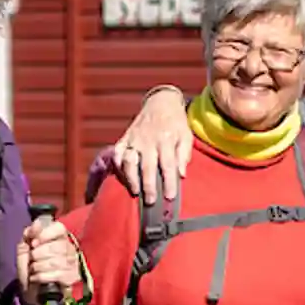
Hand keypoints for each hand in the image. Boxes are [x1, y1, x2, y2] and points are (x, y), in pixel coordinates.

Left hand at [19, 216, 82, 298]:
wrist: (33, 291)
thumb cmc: (31, 267)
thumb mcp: (25, 248)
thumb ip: (29, 234)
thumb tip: (35, 225)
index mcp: (60, 238)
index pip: (59, 228)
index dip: (45, 234)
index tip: (33, 243)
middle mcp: (70, 249)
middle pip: (55, 246)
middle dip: (37, 254)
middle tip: (32, 260)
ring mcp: (72, 264)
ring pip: (54, 262)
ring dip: (37, 267)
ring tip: (34, 270)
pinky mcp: (71, 278)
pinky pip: (55, 275)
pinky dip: (40, 277)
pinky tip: (36, 278)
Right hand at [112, 86, 193, 202]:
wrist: (161, 103)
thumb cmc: (176, 123)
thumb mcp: (186, 136)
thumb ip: (184, 155)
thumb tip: (181, 175)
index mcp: (166, 140)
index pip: (168, 165)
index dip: (169, 183)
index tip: (170, 197)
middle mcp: (148, 140)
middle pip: (147, 167)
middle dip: (149, 186)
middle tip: (151, 202)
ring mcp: (134, 139)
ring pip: (129, 161)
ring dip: (131, 178)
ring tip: (135, 192)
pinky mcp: (125, 138)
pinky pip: (118, 154)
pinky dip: (117, 166)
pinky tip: (122, 177)